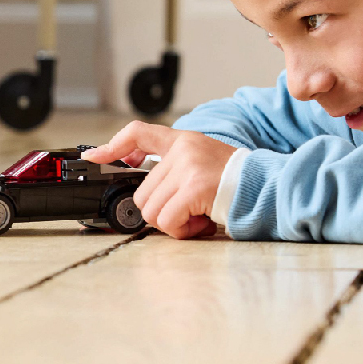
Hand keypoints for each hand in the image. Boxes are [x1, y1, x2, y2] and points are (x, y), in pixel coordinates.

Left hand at [82, 123, 235, 239]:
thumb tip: (138, 176)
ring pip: (150, 209)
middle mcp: (182, 150)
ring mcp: (188, 167)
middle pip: (142, 192)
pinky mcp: (195, 188)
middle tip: (188, 213)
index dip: (112, 145)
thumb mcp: (201, 164)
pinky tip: (202, 224)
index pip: (138, 132)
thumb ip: (172, 168)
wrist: (269, 189)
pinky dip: (182, 231)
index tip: (93, 156)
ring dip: (172, 223)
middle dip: (161, 211)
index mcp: (182, 141)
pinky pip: (168, 220)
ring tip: (197, 218)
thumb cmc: (237, 184)